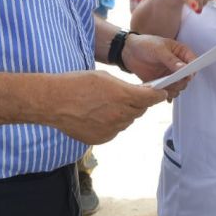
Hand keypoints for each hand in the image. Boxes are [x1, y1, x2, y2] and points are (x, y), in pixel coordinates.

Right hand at [47, 70, 167, 144]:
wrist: (54, 102)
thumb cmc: (77, 84)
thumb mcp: (104, 77)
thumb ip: (123, 87)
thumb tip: (132, 93)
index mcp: (123, 96)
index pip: (151, 98)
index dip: (157, 95)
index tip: (161, 93)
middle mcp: (121, 114)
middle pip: (139, 110)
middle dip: (138, 103)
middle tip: (129, 96)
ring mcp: (112, 129)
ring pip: (126, 121)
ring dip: (123, 114)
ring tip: (106, 105)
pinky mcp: (102, 138)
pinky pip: (114, 130)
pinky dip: (111, 123)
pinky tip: (97, 115)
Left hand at [123, 33, 197, 98]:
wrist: (129, 51)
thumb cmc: (145, 44)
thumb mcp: (159, 49)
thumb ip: (171, 59)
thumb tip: (184, 68)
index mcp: (181, 52)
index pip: (193, 62)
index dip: (192, 69)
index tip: (187, 75)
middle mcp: (178, 65)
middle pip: (187, 78)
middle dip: (181, 82)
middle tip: (172, 82)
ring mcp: (170, 75)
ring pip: (179, 86)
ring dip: (173, 89)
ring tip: (163, 87)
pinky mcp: (162, 82)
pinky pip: (168, 91)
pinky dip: (165, 94)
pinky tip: (160, 92)